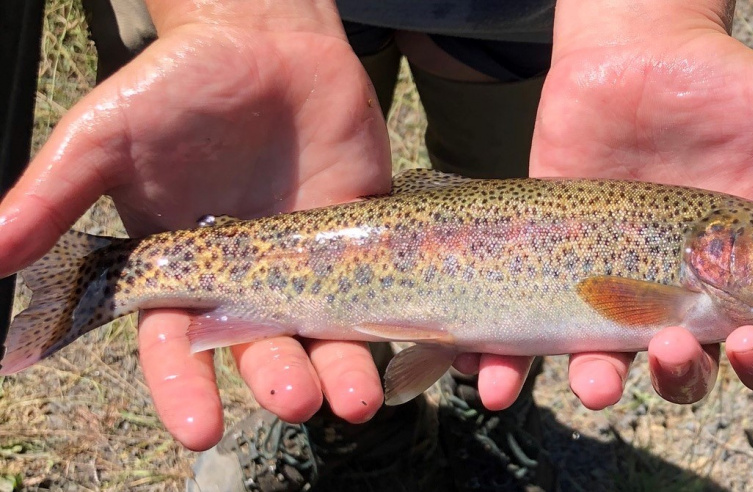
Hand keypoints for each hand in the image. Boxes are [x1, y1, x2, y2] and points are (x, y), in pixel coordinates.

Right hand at [0, 2, 397, 449]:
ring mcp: (306, 259)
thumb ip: (52, 196)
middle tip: (296, 400)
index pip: (175, 346)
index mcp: (181, 269)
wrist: (265, 39)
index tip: (200, 429)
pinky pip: (377, 284)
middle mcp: (245, 278)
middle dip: (276, 380)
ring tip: (354, 399)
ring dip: (338, 370)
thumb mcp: (105, 135)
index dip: (183, 389)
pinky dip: (387, 316)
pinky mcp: (360, 234)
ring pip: (322, 331)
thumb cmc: (176, 85)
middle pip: (258, 349)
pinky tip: (402, 339)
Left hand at [529, 0, 752, 405]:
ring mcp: (613, 286)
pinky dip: (506, 362)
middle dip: (682, 377)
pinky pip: (530, 328)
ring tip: (590, 385)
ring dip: (598, 383)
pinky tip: (487, 377)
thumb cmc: (724, 86)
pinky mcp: (554, 267)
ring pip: (609, 362)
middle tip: (673, 351)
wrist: (634, 52)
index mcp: (744, 275)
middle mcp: (680, 293)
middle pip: (687, 369)